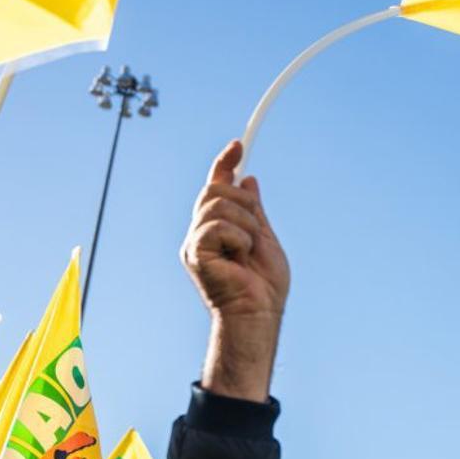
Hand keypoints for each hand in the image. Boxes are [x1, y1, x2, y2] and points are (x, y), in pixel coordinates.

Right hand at [181, 140, 289, 401]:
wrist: (259, 315)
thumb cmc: (264, 287)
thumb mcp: (265, 239)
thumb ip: (254, 211)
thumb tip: (248, 179)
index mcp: (216, 228)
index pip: (215, 185)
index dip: (225, 163)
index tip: (239, 144)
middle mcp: (199, 232)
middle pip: (215, 189)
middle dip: (245, 205)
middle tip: (256, 234)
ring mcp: (194, 242)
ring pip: (219, 204)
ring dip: (247, 225)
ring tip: (249, 251)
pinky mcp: (194, 253)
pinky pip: (219, 226)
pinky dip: (240, 238)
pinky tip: (240, 259)